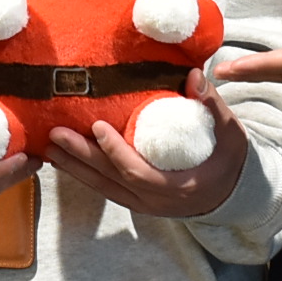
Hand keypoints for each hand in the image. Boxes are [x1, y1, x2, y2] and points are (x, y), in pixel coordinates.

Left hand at [44, 73, 248, 217]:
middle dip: (81, 157)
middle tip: (56, 133)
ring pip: (102, 188)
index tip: (98, 127)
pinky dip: (82, 174)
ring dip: (74, 167)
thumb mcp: (229, 133)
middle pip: (111, 181)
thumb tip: (193, 75)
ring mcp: (144, 205)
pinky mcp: (135, 202)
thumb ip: (211, 105)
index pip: (138, 174)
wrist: (232, 194)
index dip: (116, 152)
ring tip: (48, 147)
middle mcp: (156, 202)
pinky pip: (104, 189)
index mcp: (179, 186)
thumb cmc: (229, 160)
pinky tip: (63, 160)